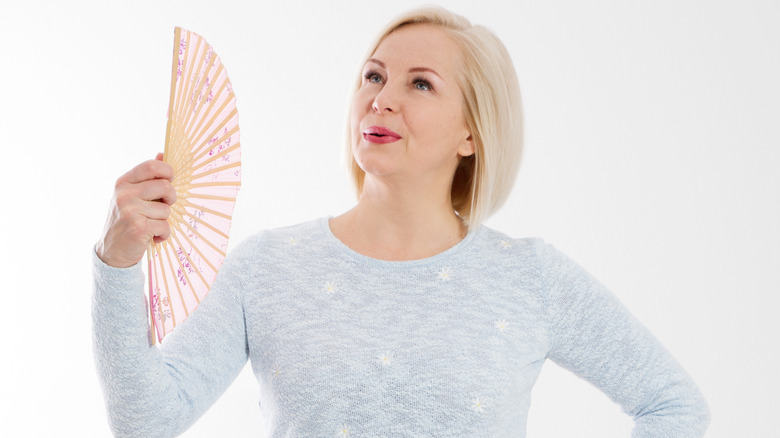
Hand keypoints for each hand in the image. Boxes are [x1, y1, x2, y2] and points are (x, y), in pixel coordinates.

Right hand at [96, 153, 176, 267]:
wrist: (112, 251)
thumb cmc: (127, 220)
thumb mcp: (132, 195)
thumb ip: (148, 176)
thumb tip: (162, 153)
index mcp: (124, 182)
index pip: (151, 166)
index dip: (167, 172)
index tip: (169, 182)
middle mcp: (124, 194)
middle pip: (165, 187)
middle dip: (171, 198)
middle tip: (164, 207)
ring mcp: (129, 210)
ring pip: (167, 209)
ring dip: (164, 220)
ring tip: (151, 225)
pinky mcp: (137, 227)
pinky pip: (165, 226)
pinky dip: (164, 234)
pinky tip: (153, 237)